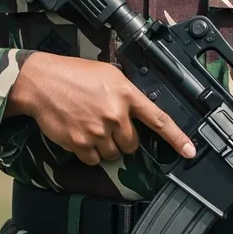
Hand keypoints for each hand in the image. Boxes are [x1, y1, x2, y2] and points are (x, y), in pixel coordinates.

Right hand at [6, 52, 196, 165]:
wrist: (43, 82)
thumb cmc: (74, 73)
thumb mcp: (108, 73)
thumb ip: (126, 91)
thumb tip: (136, 107)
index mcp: (125, 94)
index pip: (158, 119)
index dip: (177, 138)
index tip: (190, 150)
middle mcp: (115, 114)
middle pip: (132, 143)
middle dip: (124, 137)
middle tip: (108, 123)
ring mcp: (98, 131)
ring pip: (114, 153)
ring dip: (107, 145)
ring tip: (92, 126)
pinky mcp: (80, 144)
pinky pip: (95, 160)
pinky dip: (90, 152)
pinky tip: (82, 134)